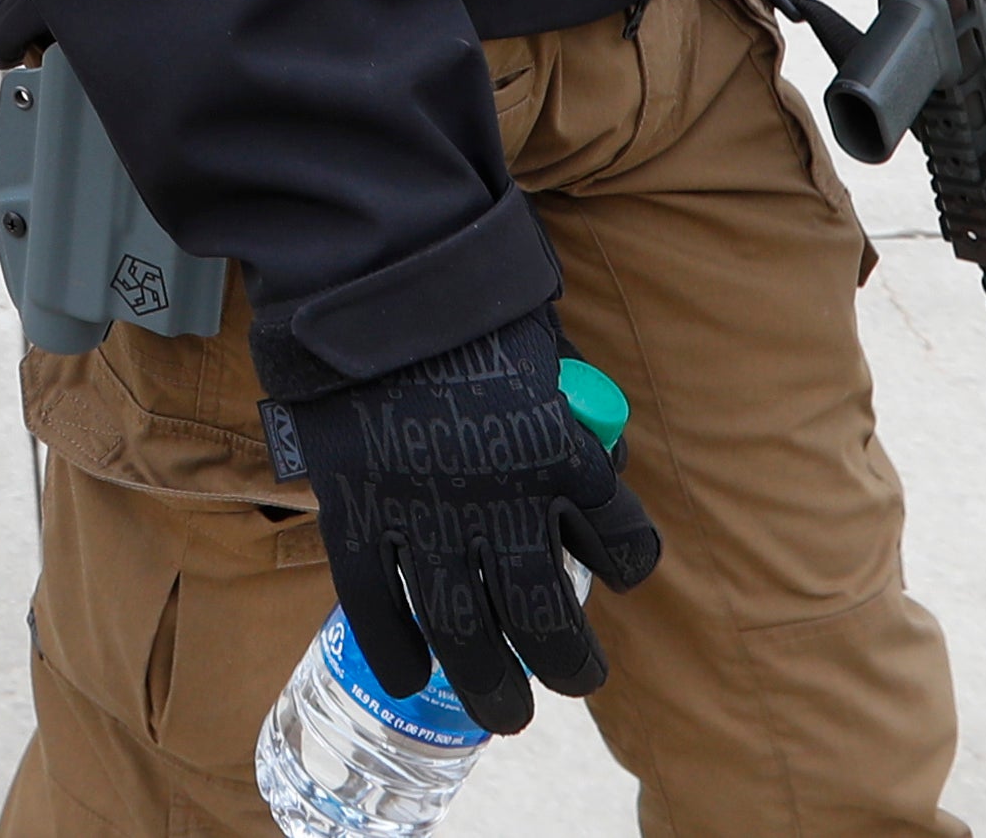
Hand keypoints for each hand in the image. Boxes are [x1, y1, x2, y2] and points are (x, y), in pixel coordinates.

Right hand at [282, 318, 659, 735]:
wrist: (372, 272)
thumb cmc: (466, 301)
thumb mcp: (546, 345)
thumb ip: (568, 403)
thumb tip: (600, 441)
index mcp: (563, 453)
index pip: (623, 543)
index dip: (626, 565)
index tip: (616, 574)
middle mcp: (503, 500)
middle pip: (546, 617)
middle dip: (567, 666)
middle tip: (571, 681)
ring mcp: (426, 512)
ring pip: (464, 630)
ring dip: (489, 685)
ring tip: (501, 713)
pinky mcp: (359, 510)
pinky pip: (375, 604)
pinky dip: (395, 650)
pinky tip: (409, 675)